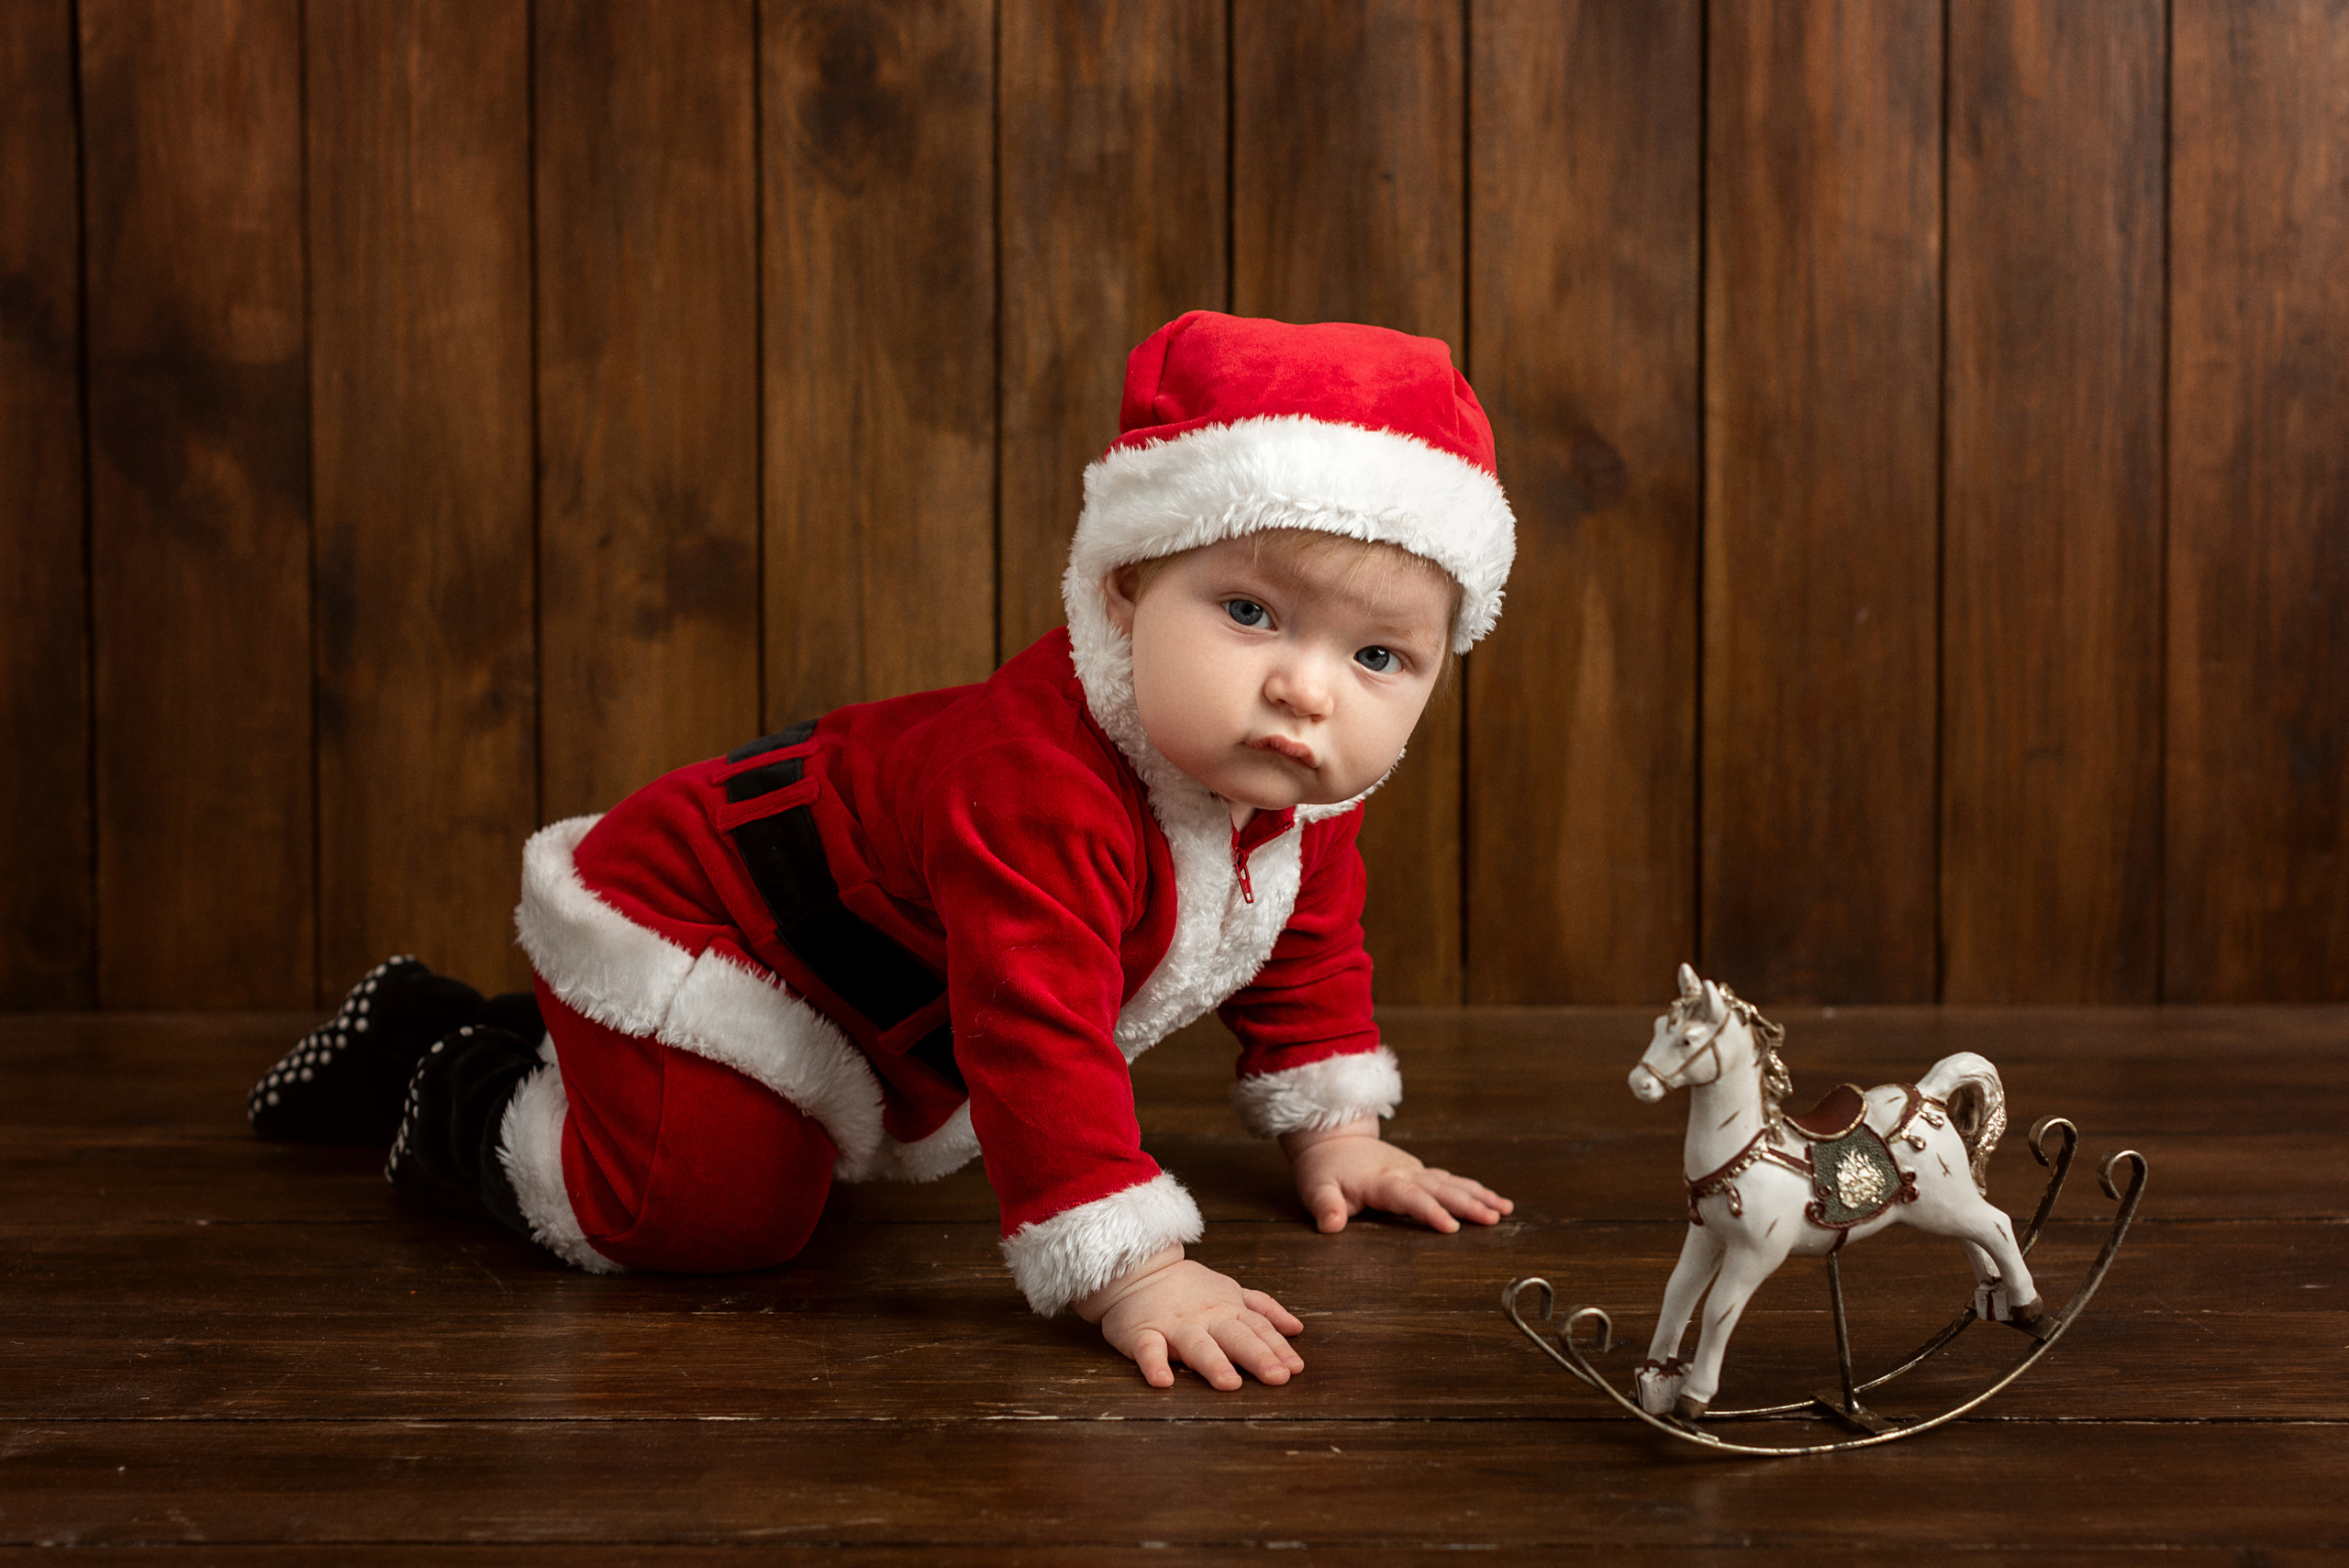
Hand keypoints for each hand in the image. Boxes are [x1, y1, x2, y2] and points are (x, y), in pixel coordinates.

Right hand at [1074, 1246, 1305, 1390]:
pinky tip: (1162, 1381)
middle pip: (1235, 1337)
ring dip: (1214, 1363)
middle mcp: (1206, 1318)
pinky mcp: (1142, 1334)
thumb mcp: (1231, 1291)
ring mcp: (1174, 1326)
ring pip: (1197, 1344)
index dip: (1277, 1348)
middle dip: (1257, 1356)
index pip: (1258, 1328)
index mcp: (1228, 1309)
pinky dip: (1154, 1364)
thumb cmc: (1189, 1287)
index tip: (1295, 1368)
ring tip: (1229, 1383)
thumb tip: (1296, 1328)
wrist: (1138, 1269)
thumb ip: (1263, 1310)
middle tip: (1277, 1377)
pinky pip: (1148, 1349)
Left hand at [1282, 1119, 1514, 1233]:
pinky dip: (1474, 1189)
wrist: (1331, 1137)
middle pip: (1440, 1188)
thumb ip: (1325, 1205)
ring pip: (1451, 1182)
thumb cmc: (1323, 1168)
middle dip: (1468, 1204)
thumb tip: (1331, 1225)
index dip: (1429, 1211)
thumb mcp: (1315, 1187)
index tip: (1451, 1227)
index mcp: (1379, 1181)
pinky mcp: (1420, 1171)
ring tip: (1505, 1210)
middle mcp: (1403, 1172)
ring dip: (1478, 1196)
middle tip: (1493, 1218)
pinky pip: (1451, 1180)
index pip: (1409, 1197)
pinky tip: (1496, 1202)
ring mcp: (1414, 1170)